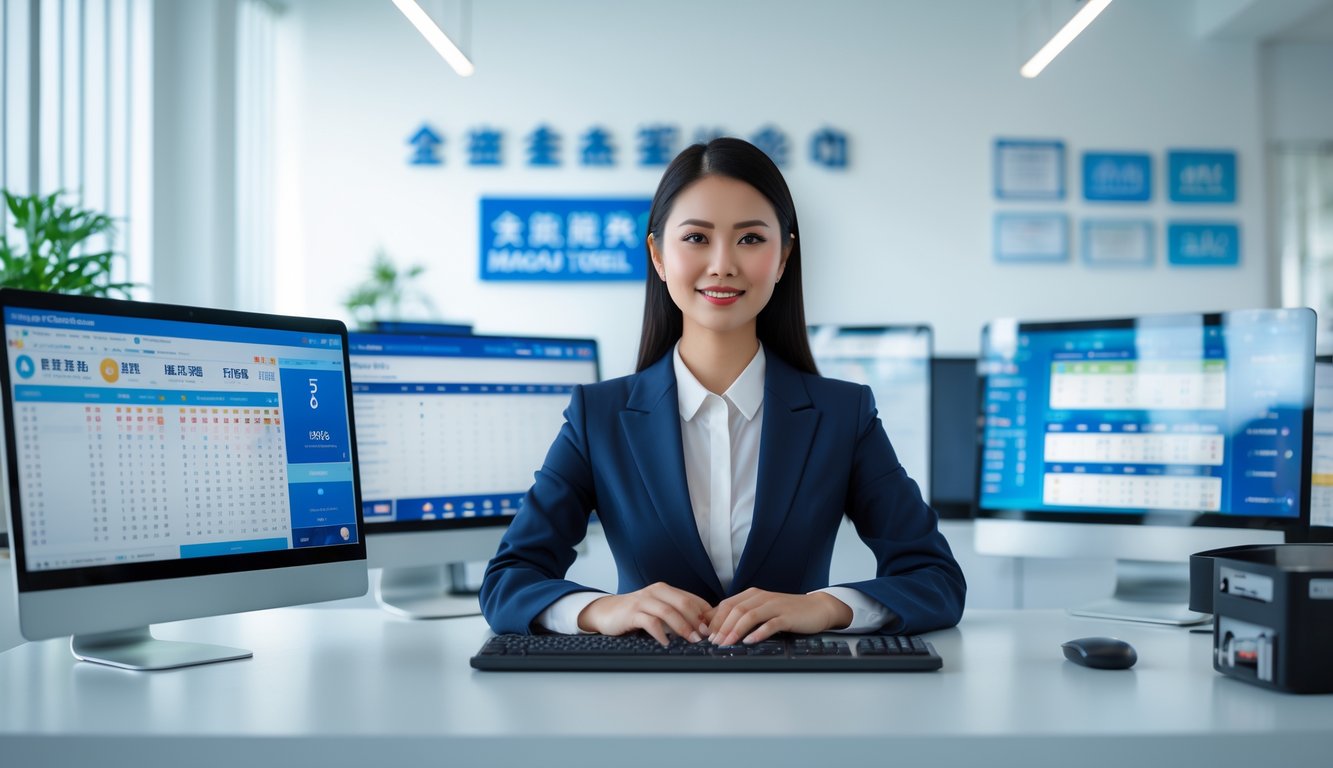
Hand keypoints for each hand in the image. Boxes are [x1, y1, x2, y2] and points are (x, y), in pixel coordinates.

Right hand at [577, 582, 712, 645]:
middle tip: (706, 636)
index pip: (693, 599)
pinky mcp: (631, 612)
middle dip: (698, 620)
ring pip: (668, 611)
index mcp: (666, 590)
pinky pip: (650, 622)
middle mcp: (656, 591)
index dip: (706, 614)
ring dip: (683, 627)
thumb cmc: (636, 613)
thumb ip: (677, 614)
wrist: (606, 612)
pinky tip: (667, 643)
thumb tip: (703, 628)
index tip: (715, 629)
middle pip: (683, 603)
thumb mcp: (659, 610)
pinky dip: (661, 633)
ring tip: (692, 640)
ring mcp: (643, 601)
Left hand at [706, 589, 852, 644]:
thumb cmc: (788, 611)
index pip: (727, 604)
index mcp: (753, 594)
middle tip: (713, 642)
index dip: (714, 619)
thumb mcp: (763, 609)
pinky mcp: (787, 616)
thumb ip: (745, 614)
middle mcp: (762, 597)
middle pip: (735, 610)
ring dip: (735, 630)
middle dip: (722, 627)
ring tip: (727, 643)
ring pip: (749, 615)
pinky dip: (758, 633)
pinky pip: (770, 624)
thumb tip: (720, 627)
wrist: (818, 608)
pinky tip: (750, 641)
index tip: (705, 634)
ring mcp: (775, 606)